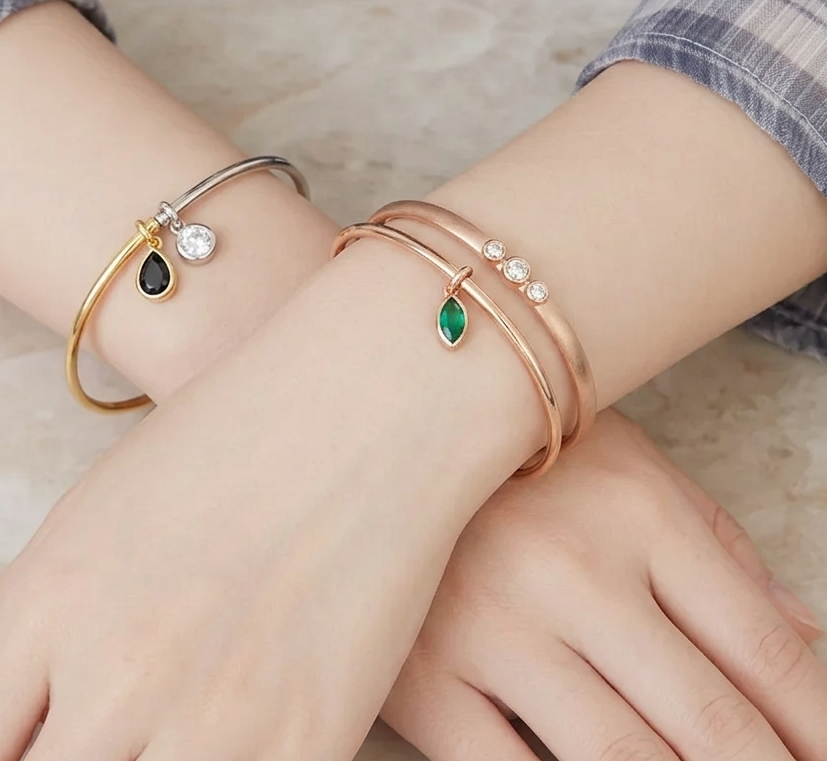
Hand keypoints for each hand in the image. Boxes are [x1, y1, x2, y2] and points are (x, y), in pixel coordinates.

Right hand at [383, 409, 825, 760]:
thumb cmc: (515, 454)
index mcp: (636, 513)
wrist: (372, 430)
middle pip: (711, 720)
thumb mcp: (628, 470)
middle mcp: (572, 571)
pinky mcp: (424, 677)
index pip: (763, 648)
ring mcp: (492, 628)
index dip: (818, 724)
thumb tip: (806, 641)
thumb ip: (718, 551)